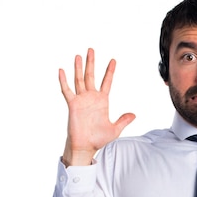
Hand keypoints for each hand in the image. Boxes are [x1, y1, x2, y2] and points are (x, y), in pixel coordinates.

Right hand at [59, 48, 135, 165]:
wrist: (86, 146)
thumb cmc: (98, 139)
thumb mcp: (114, 130)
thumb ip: (123, 121)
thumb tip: (134, 115)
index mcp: (102, 101)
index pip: (107, 82)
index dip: (110, 71)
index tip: (113, 60)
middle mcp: (91, 98)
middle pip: (91, 76)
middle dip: (91, 63)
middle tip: (91, 50)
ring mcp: (81, 100)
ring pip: (79, 79)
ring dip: (78, 68)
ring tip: (78, 55)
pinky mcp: (73, 104)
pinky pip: (67, 90)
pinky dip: (64, 81)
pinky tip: (62, 70)